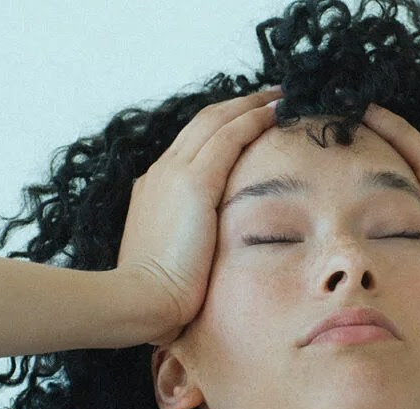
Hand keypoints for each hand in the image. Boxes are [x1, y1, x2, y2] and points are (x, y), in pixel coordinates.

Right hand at [117, 87, 282, 344]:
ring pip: (216, 122)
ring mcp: (174, 174)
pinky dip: (251, 120)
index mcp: (155, 189)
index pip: (192, 146)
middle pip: (204, 123)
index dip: (221, 127)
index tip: (248, 120)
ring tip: (280, 96)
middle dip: (238, 106)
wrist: (140, 300)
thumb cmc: (159, 294)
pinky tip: (275, 113)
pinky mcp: (193, 183)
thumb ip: (193, 242)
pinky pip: (228, 137)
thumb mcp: (174, 258)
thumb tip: (216, 250)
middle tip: (271, 95)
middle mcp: (162, 173)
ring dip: (249, 105)